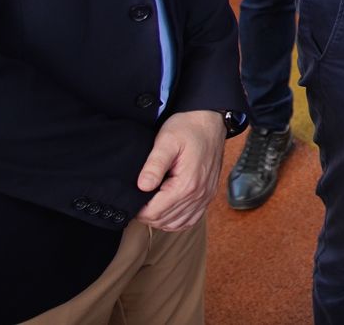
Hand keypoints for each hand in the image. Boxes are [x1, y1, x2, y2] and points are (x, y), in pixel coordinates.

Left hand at [134, 110, 226, 231]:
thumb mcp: (166, 141)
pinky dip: (177, 220)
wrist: (210, 120)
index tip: (132, 197)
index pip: (155, 213)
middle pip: (165, 221)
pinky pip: (191, 219)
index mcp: (187, 184)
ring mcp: (206, 196)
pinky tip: (168, 209)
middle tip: (138, 199)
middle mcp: (199, 195)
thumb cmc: (188, 128)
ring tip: (151, 203)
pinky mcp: (208, 194)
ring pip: (178, 223)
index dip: (138, 210)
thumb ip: (154, 165)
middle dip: (148, 215)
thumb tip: (142, 186)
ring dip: (161, 219)